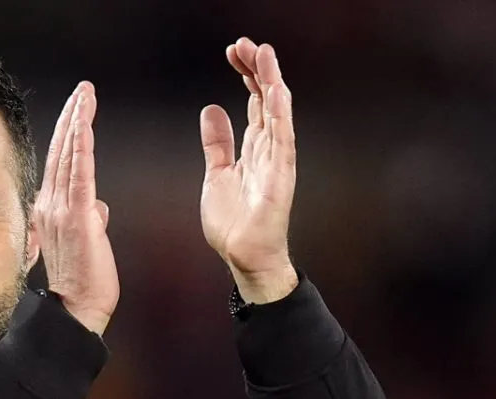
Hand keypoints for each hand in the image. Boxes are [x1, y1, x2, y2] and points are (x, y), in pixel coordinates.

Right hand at [33, 82, 118, 335]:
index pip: (59, 164)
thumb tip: (99, 208)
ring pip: (69, 156)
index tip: (78, 111)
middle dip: (73, 117)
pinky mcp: (77, 217)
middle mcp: (49, 205)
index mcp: (49, 210)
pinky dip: (81, 147)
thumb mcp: (86, 243)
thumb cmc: (82, 283)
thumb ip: (90, 220)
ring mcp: (60, 210)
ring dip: (78, 123)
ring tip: (86, 97)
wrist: (74, 309)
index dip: (68, 135)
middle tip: (84, 91)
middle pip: (62, 152)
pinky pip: (79, 174)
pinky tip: (85, 126)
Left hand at [200, 38, 298, 303]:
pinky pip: (282, 141)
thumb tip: (212, 110)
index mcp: (254, 148)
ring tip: (265, 54)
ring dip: (272, 82)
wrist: (242, 257)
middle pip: (267, 99)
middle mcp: (269, 149)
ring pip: (278, 113)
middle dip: (258, 69)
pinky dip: (280, 115)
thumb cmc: (234, 222)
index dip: (246, 74)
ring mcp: (277, 162)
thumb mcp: (216, 174)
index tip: (234, 51)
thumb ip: (218, 143)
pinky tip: (276, 92)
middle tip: (245, 44)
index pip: (255, 100)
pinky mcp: (280, 178)